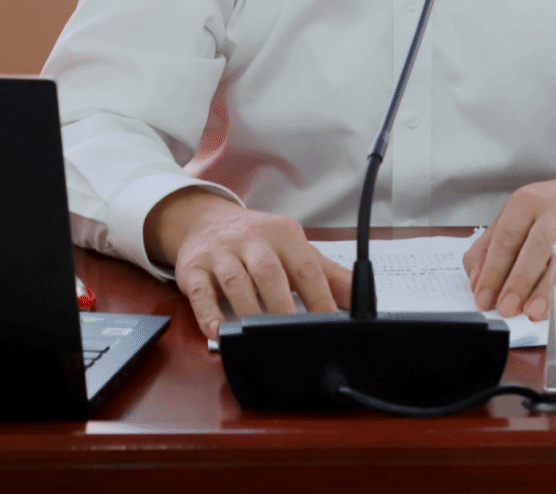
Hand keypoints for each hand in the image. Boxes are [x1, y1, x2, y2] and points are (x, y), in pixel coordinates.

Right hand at [144, 188, 351, 340]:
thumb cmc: (256, 241)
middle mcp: (251, 239)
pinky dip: (207, 313)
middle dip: (282, 306)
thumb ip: (329, 275)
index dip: (320, 298)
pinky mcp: (192, 267)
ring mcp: (220, 252)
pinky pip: (199, 290)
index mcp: (283, 234)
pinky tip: (217, 332)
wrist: (204, 219)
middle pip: (269, 272)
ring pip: (235, 280)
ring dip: (247, 310)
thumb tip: (363, 301)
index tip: (331, 325)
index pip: (306, 267)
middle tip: (294, 337)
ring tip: (258, 337)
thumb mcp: (294, 249)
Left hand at [463, 176, 555, 322]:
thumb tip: (478, 280)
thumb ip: (489, 245)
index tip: (484, 298)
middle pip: (536, 247)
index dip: (493, 271)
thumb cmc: (550, 211)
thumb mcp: (515, 216)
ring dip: (547, 289)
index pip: (506, 238)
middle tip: (507, 307)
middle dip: (519, 281)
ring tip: (533, 312)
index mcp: (527, 201)